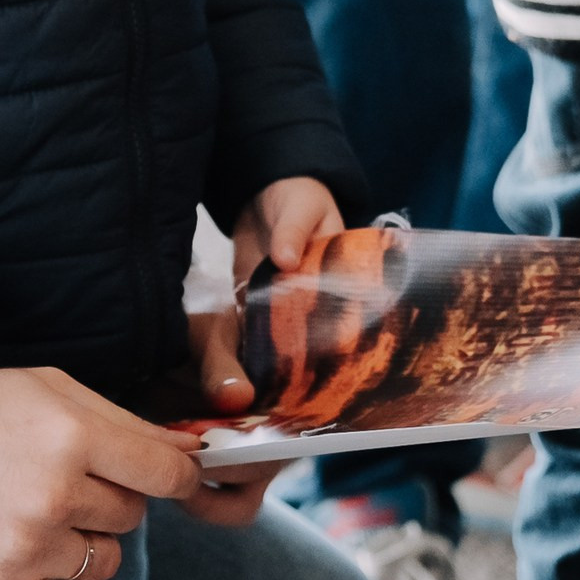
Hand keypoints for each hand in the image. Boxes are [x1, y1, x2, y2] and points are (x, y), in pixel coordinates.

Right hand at [0, 368, 201, 579]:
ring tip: (37, 517)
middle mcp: (52, 491)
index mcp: (67, 433)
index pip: (165, 472)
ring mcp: (26, 547)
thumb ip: (119, 419)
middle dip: (108, 499)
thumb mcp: (42, 388)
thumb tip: (186, 451)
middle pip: (131, 514)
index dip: (178, 476)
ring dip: (85, 543)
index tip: (173, 478)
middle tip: (61, 481)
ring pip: (106, 559)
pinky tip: (46, 564)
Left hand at [190, 179, 343, 420]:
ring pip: (280, 339)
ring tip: (260, 389)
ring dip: (269, 361)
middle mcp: (314, 299)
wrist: (261, 190)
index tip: (326, 363)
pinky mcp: (253, 302)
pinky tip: (234, 368)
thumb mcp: (302, 206)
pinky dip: (242, 346)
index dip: (338, 339)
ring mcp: (282, 304)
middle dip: (301, 361)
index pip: (344, 315)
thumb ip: (293, 231)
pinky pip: (250, 328)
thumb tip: (286, 260)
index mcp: (341, 278)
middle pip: (312, 337)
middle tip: (288, 389)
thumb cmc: (296, 197)